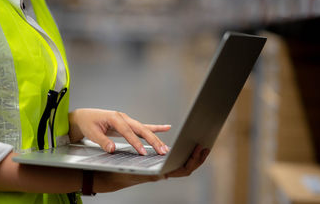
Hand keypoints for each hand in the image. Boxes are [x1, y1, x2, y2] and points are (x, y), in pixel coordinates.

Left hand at [68, 108, 170, 154]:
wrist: (85, 117)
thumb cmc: (88, 123)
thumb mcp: (92, 133)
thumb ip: (103, 141)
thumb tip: (112, 149)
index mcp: (114, 117)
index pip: (127, 131)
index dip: (136, 142)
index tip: (143, 152)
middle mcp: (123, 117)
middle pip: (141, 129)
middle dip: (152, 140)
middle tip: (161, 150)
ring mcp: (127, 120)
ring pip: (144, 129)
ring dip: (155, 138)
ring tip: (165, 147)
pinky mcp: (128, 124)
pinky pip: (143, 127)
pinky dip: (155, 128)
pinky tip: (166, 128)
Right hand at [93, 144, 209, 192]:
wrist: (113, 177)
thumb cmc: (122, 172)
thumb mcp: (135, 170)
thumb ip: (149, 174)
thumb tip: (163, 177)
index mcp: (161, 174)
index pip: (184, 170)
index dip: (194, 161)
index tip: (199, 148)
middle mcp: (164, 173)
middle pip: (188, 167)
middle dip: (198, 157)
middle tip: (206, 145)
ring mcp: (163, 169)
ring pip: (182, 162)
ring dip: (191, 154)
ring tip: (198, 142)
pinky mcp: (159, 164)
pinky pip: (174, 157)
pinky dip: (180, 150)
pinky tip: (183, 142)